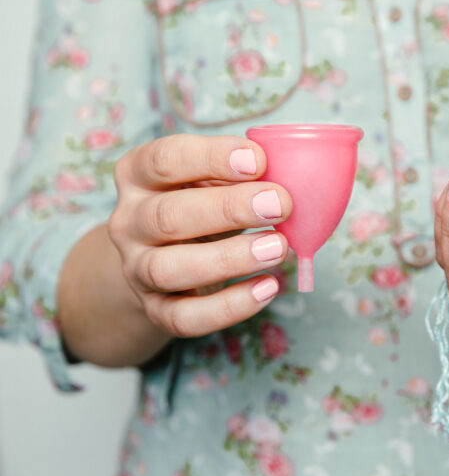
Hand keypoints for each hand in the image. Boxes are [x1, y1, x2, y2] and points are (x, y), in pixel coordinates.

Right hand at [107, 134, 292, 337]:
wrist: (165, 259)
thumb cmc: (201, 204)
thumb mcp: (211, 179)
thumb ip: (239, 174)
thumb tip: (292, 174)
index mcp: (137, 175)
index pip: (163, 159)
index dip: (211, 158)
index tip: (258, 160)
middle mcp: (128, 221)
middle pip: (167, 216)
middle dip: (228, 209)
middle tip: (280, 204)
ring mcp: (136, 269)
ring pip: (169, 269)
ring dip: (228, 258)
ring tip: (278, 248)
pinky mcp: (156, 310)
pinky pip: (185, 317)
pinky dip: (229, 307)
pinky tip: (268, 288)